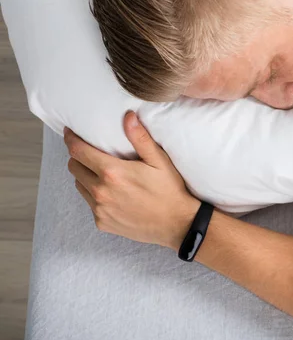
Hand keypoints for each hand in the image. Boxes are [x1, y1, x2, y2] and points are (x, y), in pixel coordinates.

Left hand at [64, 111, 199, 248]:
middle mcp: (101, 191)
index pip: (78, 151)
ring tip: (101, 173)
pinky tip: (111, 193)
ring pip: (79, 185)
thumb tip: (128, 116)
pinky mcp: (102, 222)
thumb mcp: (159, 160)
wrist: (176, 224)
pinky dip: (94, 195)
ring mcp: (99, 209)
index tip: (70, 132)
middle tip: (90, 153)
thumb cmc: (169, 190)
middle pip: (74, 167)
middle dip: (78, 157)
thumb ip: (140, 138)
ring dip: (85, 176)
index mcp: (112, 172)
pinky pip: (89, 204)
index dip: (71, 139)